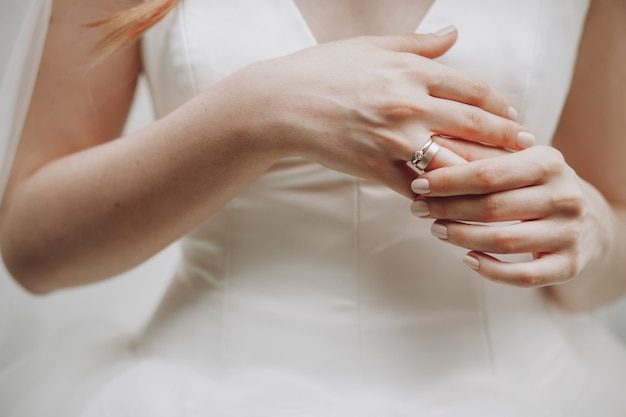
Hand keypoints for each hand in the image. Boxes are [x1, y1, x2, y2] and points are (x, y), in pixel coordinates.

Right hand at [233, 28, 530, 196]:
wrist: (279, 104)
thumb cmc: (323, 70)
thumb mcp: (371, 47)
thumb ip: (418, 44)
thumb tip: (455, 33)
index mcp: (411, 71)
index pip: (475, 90)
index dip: (501, 106)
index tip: (514, 117)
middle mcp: (409, 104)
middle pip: (474, 125)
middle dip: (506, 139)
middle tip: (527, 149)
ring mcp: (392, 139)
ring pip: (452, 161)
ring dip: (480, 173)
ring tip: (499, 180)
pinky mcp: (374, 168)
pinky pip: (415, 186)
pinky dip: (435, 194)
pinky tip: (451, 200)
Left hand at [410, 141, 608, 287]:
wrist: (590, 219)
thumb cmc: (537, 186)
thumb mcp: (517, 162)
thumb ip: (478, 157)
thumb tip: (430, 150)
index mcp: (549, 163)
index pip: (488, 173)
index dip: (448, 181)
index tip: (418, 185)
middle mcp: (564, 197)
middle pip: (492, 208)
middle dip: (447, 209)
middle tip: (418, 209)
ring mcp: (569, 234)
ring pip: (503, 242)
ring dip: (461, 237)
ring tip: (436, 229)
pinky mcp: (569, 265)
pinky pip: (522, 276)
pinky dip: (490, 270)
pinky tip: (468, 259)